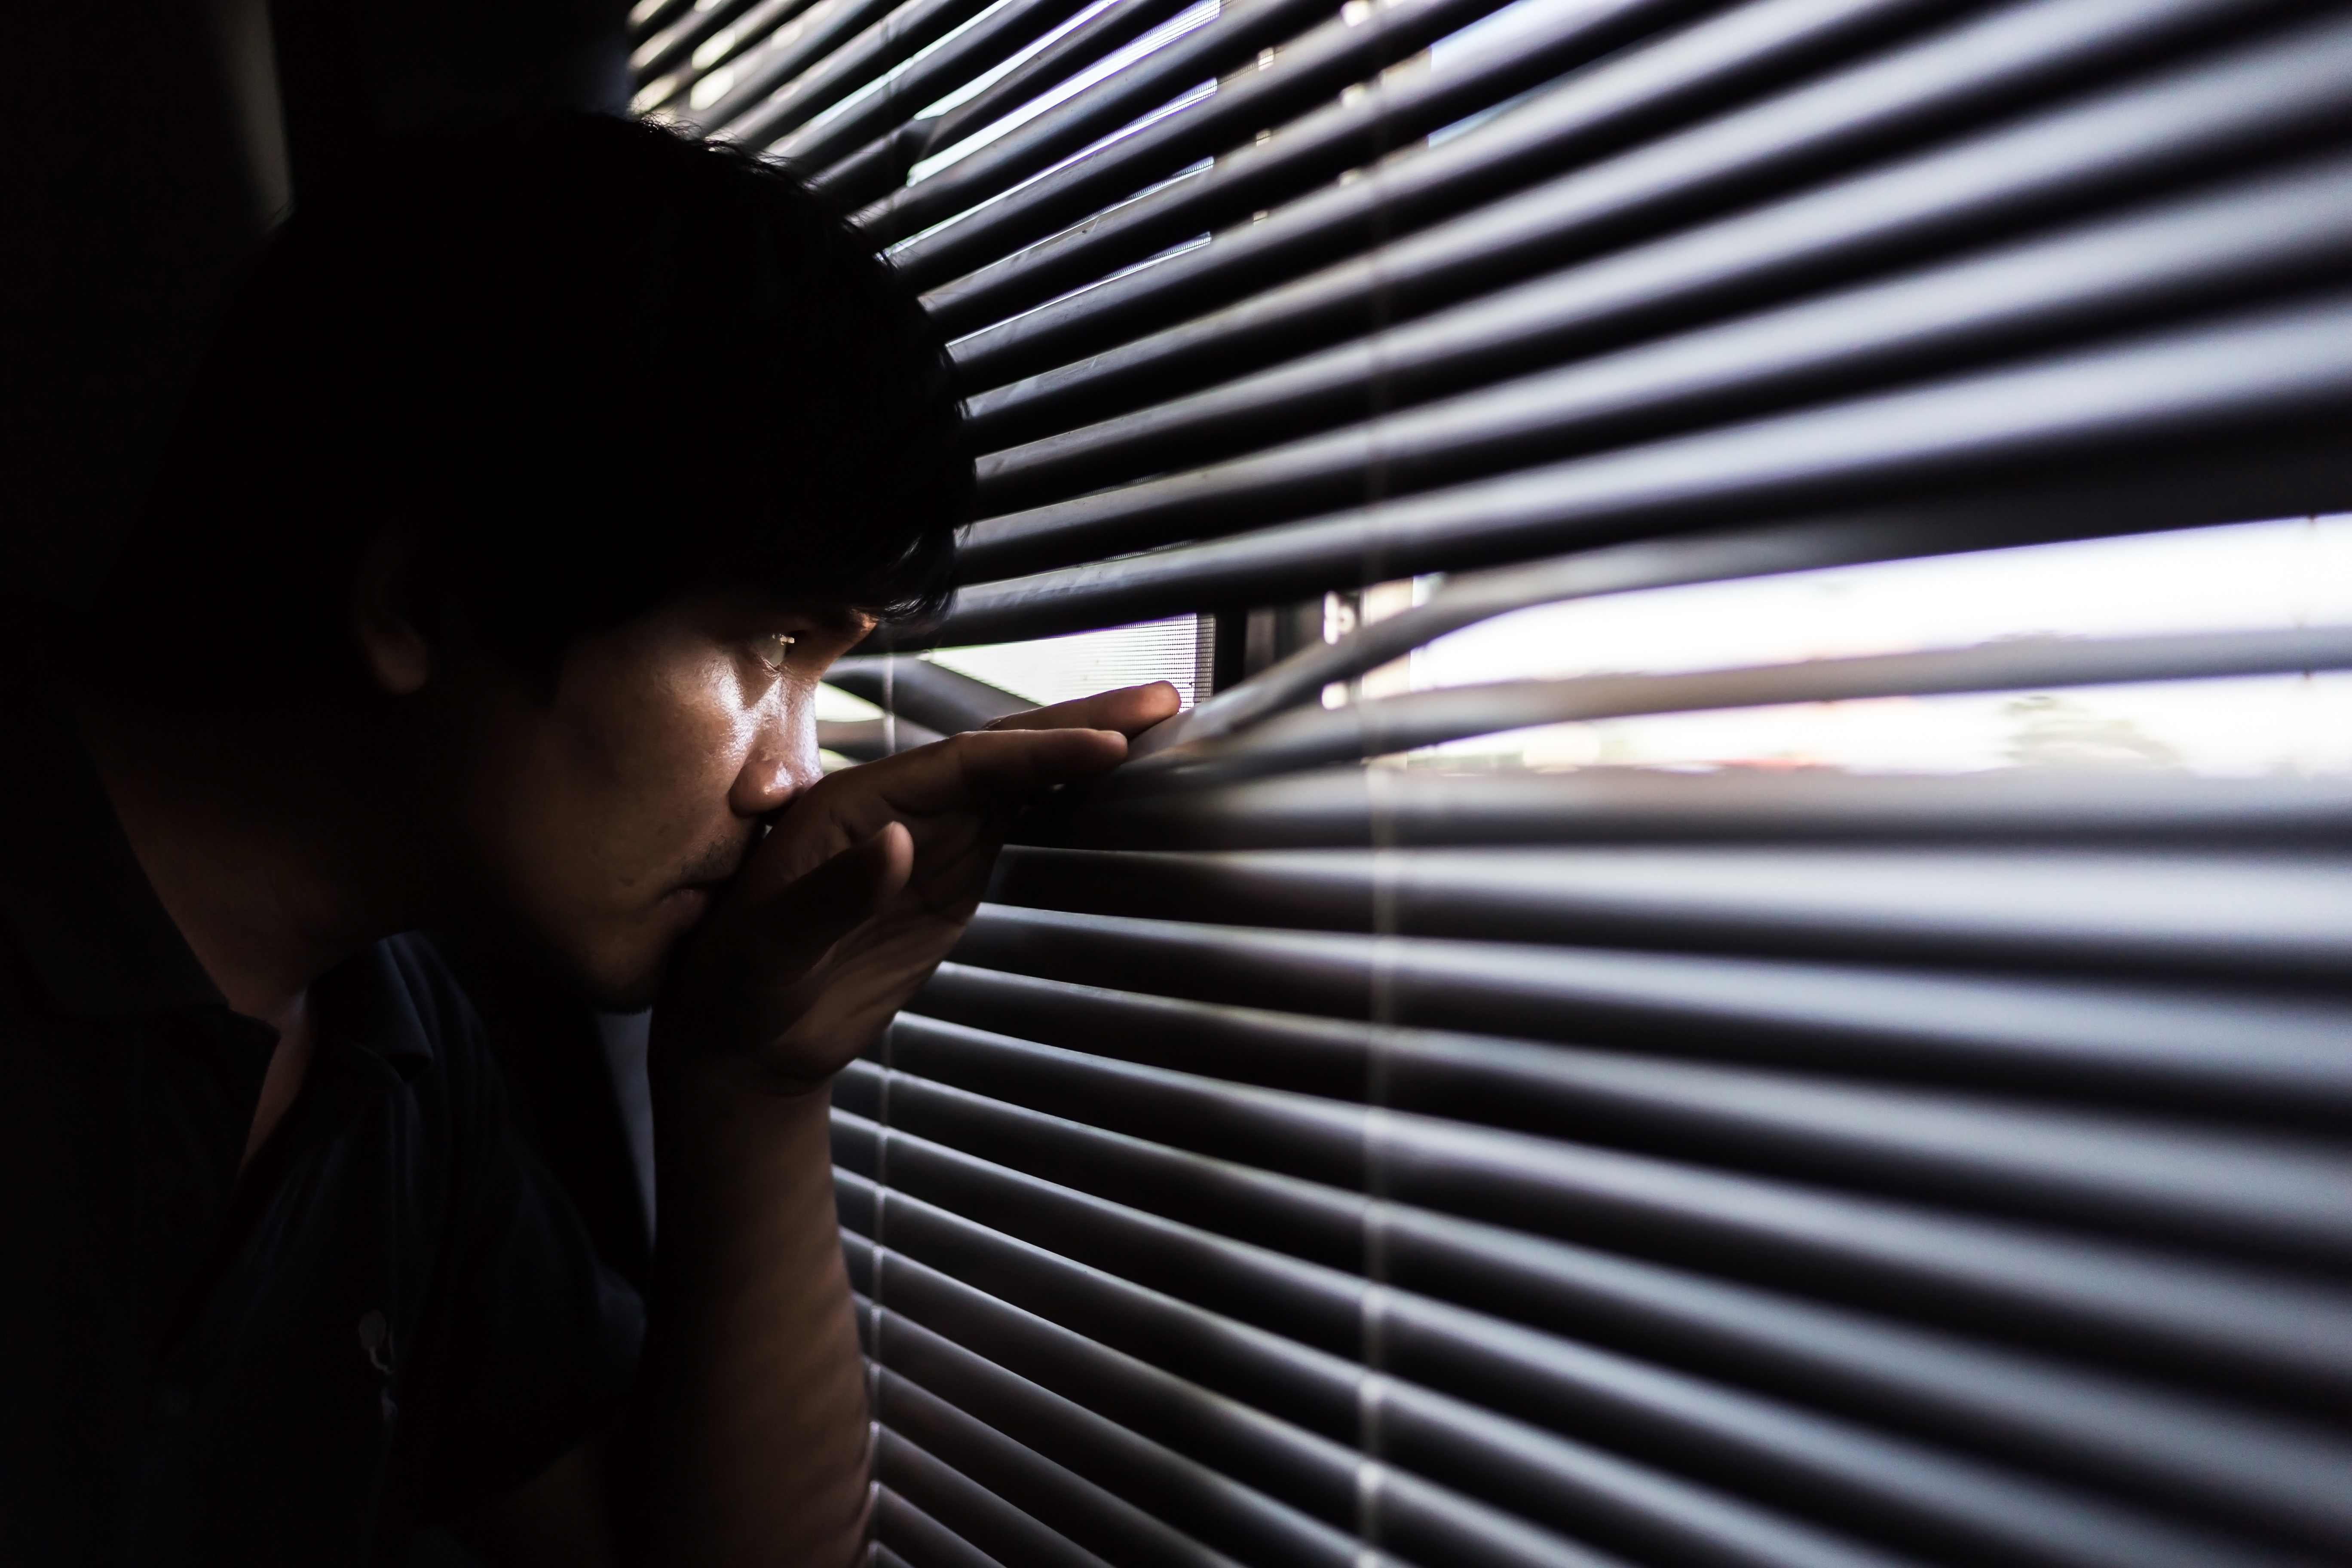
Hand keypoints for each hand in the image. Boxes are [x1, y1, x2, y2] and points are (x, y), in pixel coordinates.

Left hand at [657, 682, 1178, 1091]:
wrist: (745, 1040)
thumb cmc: (736, 988)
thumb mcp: (767, 948)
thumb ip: (830, 896)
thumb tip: (901, 842)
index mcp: (853, 805)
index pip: (962, 763)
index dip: (1037, 752)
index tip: (1105, 748)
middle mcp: (897, 805)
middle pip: (1001, 750)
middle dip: (1079, 724)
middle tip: (1161, 702)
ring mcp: (930, 837)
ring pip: (1018, 776)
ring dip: (1082, 748)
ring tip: (1156, 724)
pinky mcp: (949, 873)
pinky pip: (1016, 818)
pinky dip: (1066, 793)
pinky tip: (1111, 777)